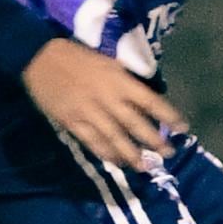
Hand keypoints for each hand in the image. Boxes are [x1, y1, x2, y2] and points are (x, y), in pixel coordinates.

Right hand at [25, 39, 181, 173]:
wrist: (39, 57)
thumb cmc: (76, 56)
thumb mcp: (106, 61)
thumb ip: (124, 81)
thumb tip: (144, 99)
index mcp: (117, 79)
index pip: (149, 100)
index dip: (168, 115)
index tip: (183, 128)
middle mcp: (106, 97)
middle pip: (134, 123)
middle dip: (153, 140)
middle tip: (168, 154)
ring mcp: (88, 112)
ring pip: (114, 138)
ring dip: (131, 154)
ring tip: (145, 167)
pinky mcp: (71, 122)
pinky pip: (92, 142)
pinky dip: (105, 153)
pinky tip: (116, 162)